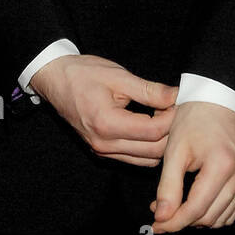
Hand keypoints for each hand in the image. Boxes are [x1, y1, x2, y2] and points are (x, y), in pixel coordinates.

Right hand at [30, 53, 177, 165]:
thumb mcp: (118, 76)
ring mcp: (102, 151)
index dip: (172, 117)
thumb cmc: (83, 74)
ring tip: (163, 116)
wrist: (55, 79)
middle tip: (175, 109)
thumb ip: (149, 90)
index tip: (179, 102)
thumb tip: (176, 96)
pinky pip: (134, 158)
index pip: (153, 131)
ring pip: (146, 160)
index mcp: (107, 124)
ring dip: (161, 142)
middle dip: (171, 132)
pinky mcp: (101, 152)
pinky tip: (151, 126)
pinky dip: (148, 147)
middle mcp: (104, 144)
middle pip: (154, 151)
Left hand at [149, 101, 234, 232]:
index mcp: (222, 165)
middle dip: (182, 221)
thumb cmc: (194, 119)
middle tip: (160, 213)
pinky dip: (212, 213)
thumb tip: (162, 218)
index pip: (196, 209)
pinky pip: (231, 210)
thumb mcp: (175, 149)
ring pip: (221, 219)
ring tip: (175, 208)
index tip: (155, 225)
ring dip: (197, 220)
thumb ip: (168, 186)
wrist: (217, 99)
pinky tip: (194, 203)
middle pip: (209, 218)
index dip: (173, 223)